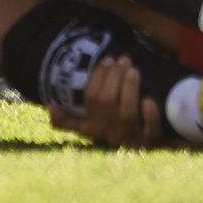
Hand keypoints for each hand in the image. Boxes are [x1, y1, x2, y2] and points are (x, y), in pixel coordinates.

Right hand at [44, 54, 164, 150]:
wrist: (151, 142)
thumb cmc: (117, 127)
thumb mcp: (90, 125)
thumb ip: (68, 119)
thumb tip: (50, 106)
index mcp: (96, 128)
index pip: (91, 99)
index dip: (98, 77)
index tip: (108, 59)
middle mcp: (112, 134)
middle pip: (108, 103)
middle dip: (115, 77)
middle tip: (124, 59)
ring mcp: (131, 139)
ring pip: (126, 114)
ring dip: (129, 89)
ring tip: (134, 69)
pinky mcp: (152, 143)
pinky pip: (150, 131)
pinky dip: (149, 115)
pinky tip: (149, 99)